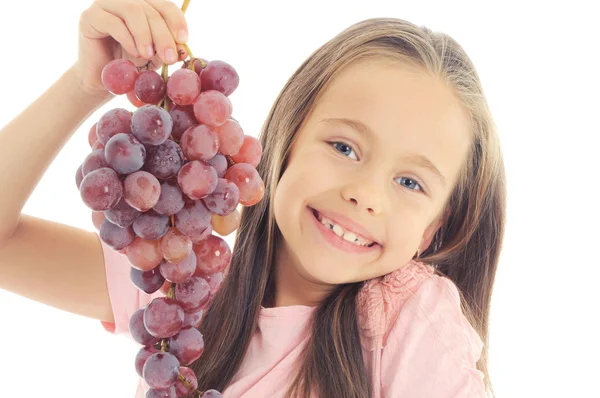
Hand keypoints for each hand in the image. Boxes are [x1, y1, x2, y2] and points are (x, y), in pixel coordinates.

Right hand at [74, 0, 188, 98]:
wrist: (104, 80)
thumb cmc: (131, 64)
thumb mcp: (156, 56)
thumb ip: (168, 48)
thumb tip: (184, 48)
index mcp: (144, 5)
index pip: (164, 5)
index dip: (176, 20)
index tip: (184, 40)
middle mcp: (124, 0)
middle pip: (149, 9)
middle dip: (163, 34)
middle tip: (169, 57)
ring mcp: (105, 5)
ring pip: (132, 10)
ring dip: (145, 34)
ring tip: (148, 55)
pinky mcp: (90, 17)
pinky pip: (112, 22)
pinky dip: (127, 38)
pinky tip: (134, 53)